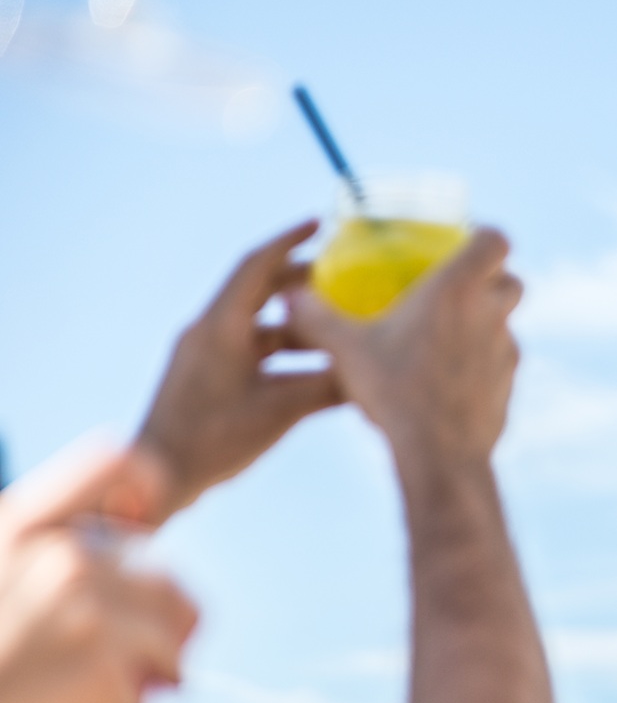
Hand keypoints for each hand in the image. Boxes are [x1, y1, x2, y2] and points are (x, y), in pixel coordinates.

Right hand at [0, 443, 197, 702]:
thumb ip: (39, 564)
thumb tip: (124, 570)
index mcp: (18, 526)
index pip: (112, 460)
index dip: (146, 485)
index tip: (144, 528)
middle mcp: (59, 555)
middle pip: (167, 578)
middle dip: (167, 627)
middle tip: (155, 664)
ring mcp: (84, 607)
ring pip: (172, 639)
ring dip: (158, 676)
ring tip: (133, 701)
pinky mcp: (100, 666)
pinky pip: (148, 700)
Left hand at [137, 222, 342, 522]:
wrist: (159, 477)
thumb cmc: (214, 441)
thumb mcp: (282, 411)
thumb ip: (329, 386)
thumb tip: (372, 372)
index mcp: (220, 327)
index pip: (257, 266)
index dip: (290, 241)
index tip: (321, 225)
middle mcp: (208, 332)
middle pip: (258, 291)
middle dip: (301, 283)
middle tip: (343, 279)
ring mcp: (203, 355)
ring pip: (257, 325)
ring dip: (296, 325)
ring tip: (336, 333)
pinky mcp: (205, 378)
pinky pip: (250, 350)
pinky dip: (283, 352)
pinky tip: (312, 371)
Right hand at [288, 228, 521, 465]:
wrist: (439, 454)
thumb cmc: (393, 392)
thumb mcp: (347, 350)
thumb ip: (317, 317)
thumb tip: (289, 295)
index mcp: (458, 290)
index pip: (497, 241)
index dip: (484, 237)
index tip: (464, 243)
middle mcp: (492, 314)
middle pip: (512, 281)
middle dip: (491, 279)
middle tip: (455, 290)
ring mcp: (507, 351)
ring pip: (507, 324)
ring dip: (485, 323)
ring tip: (446, 338)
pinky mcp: (510, 385)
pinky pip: (501, 363)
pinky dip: (483, 363)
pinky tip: (450, 379)